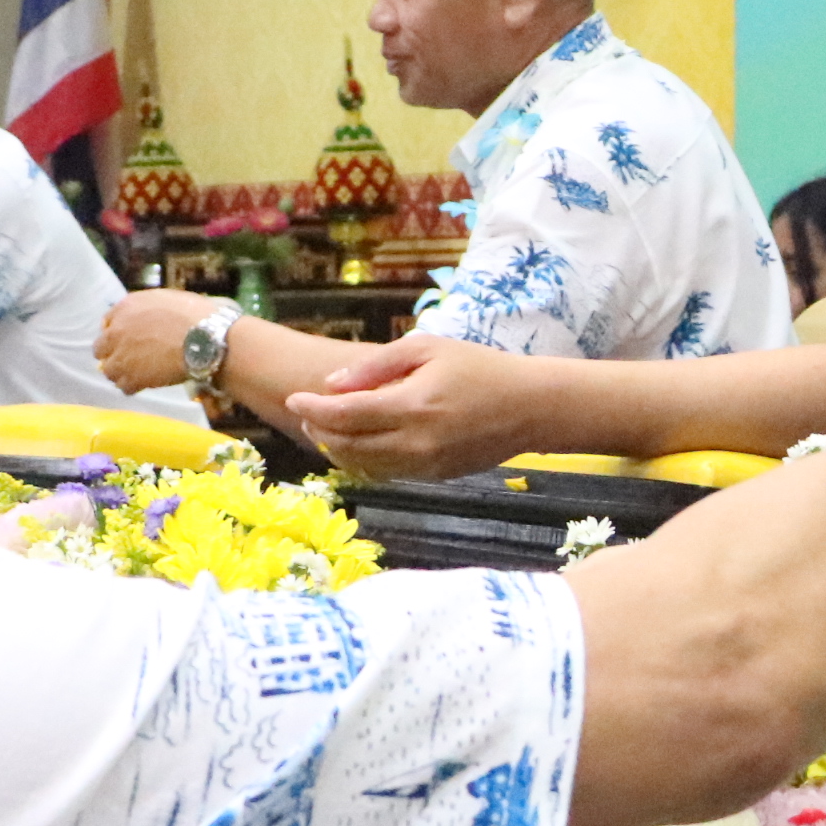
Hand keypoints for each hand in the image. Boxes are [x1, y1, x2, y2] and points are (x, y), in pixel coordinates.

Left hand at [92, 289, 221, 393]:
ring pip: (109, 371)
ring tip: (140, 374)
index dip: (118, 333)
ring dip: (122, 373)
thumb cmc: (195, 315)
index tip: (127, 340)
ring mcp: (122, 356)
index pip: (107, 322)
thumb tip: (147, 318)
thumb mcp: (167, 298)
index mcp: (126, 307)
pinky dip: (134, 387)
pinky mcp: (132, 378)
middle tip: (131, 359)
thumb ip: (148, 309)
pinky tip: (147, 384)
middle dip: (114, 354)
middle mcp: (117, 331)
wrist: (205, 339)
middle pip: (100, 349)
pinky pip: (124, 387)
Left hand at [287, 336, 551, 481]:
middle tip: (308, 412)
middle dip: (320, 430)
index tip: (294, 398)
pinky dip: (363, 461)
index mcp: (413, 405)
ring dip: (337, 449)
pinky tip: (358, 444)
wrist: (530, 408)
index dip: (314, 408)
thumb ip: (377, 365)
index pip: (346, 414)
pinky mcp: (434, 477)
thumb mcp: (428, 348)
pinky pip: (386, 474)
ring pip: (363, 466)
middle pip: (347, 446)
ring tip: (327, 429)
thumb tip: (333, 384)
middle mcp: (415, 442)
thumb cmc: (480, 367)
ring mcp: (425, 466)